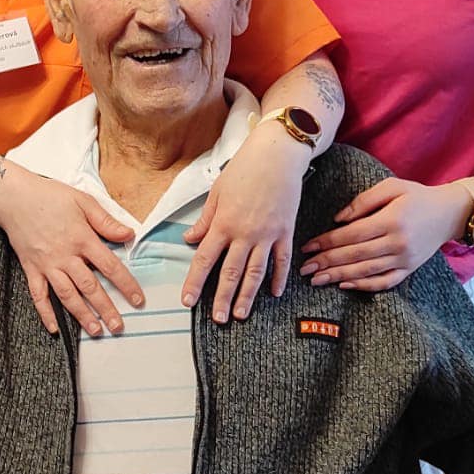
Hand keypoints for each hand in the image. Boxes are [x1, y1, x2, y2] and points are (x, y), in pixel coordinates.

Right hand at [0, 166, 141, 336]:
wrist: (13, 197)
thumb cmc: (50, 196)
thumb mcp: (83, 201)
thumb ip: (106, 221)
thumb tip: (129, 234)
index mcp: (82, 239)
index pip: (110, 266)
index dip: (126, 284)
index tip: (137, 300)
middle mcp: (65, 256)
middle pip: (89, 287)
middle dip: (106, 308)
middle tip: (118, 327)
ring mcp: (47, 265)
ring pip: (67, 295)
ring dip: (82, 315)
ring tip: (95, 331)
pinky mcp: (30, 269)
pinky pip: (38, 295)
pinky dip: (45, 313)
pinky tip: (55, 328)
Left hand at [182, 123, 308, 322]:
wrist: (278, 154)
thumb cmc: (245, 168)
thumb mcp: (216, 192)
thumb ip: (204, 220)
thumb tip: (189, 239)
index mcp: (223, 223)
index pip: (204, 259)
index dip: (195, 282)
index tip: (188, 301)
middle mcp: (245, 233)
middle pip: (231, 273)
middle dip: (222, 299)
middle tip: (218, 319)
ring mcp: (268, 234)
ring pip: (256, 272)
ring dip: (247, 296)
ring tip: (241, 314)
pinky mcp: (286, 231)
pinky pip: (282, 260)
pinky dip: (279, 278)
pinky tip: (274, 293)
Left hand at [299, 178, 469, 291]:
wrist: (450, 213)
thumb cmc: (417, 196)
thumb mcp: (392, 186)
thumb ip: (363, 201)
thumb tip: (338, 220)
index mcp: (391, 220)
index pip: (352, 235)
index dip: (327, 242)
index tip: (308, 246)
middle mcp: (397, 243)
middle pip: (355, 256)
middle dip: (327, 263)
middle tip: (304, 268)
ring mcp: (404, 260)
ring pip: (366, 272)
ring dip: (338, 277)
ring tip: (316, 280)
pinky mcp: (409, 270)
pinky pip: (384, 282)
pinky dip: (364, 286)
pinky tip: (345, 285)